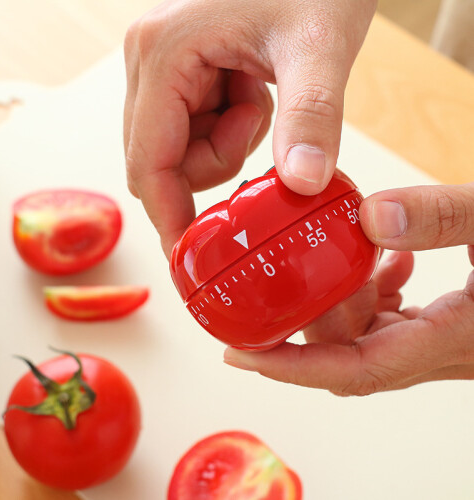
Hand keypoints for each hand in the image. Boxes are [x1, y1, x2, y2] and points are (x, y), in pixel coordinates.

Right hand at [124, 0, 376, 255]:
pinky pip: (196, 133)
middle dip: (214, 168)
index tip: (193, 259)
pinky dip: (231, 131)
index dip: (170, 219)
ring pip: (180, 153)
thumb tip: (303, 184)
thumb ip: (311, 116)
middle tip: (260, 128)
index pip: (149, 164)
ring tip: (262, 99)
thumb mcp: (318, 46)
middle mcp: (149, 62)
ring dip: (227, 147)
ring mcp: (164, 69)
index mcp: (162, 55)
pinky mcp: (184, 75)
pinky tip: (255, 93)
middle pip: (160, 163)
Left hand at [224, 184, 473, 394]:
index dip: (290, 368)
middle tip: (280, 284)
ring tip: (338, 261)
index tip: (240, 355)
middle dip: (309, 323)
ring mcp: (445, 342)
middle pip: (349, 354)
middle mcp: (443, 353)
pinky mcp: (449, 326)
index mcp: (451, 341)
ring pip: (369, 337)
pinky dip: (376, 293)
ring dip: (342, 302)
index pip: (351, 370)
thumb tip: (369, 216)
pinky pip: (395, 320)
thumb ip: (441, 218)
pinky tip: (385, 258)